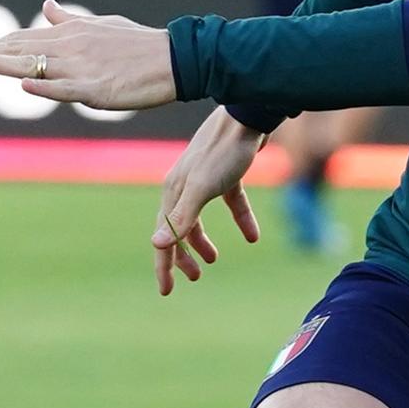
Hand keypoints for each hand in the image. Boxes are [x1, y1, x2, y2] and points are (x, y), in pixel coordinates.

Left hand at [0, 0, 181, 110]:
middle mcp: (69, 48)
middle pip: (17, 50)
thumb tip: (45, 7)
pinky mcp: (98, 90)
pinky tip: (24, 84)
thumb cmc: (137, 43)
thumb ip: (68, 20)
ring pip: (33, 66)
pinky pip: (67, 89)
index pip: (20, 40)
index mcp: (68, 35)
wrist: (174, 58)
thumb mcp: (100, 25)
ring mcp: (82, 69)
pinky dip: (46, 86)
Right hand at [150, 110, 265, 294]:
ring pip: (199, 218)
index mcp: (174, 192)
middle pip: (179, 229)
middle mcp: (184, 186)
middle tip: (194, 278)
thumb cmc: (223, 152)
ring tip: (214, 260)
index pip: (164, 237)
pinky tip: (252, 236)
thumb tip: (157, 245)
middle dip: (183, 255)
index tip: (167, 291)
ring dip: (204, 240)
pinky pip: (231, 203)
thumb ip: (181, 217)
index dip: (164, 265)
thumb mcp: (202, 189)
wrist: (247, 116)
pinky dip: (240, 220)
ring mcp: (205, 179)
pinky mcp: (228, 174)